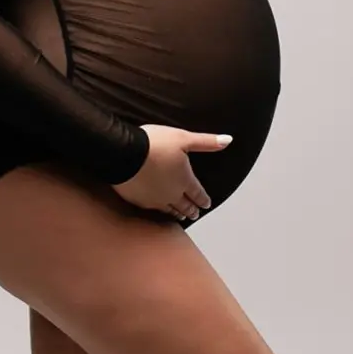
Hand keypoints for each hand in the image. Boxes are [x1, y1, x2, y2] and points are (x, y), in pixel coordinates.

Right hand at [111, 124, 232, 220]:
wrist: (124, 153)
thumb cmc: (155, 143)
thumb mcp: (183, 138)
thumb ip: (206, 142)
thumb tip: (228, 140)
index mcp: (184, 180)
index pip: (197, 193)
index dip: (203, 199)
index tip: (206, 204)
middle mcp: (172, 193)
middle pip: (185, 205)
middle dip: (192, 209)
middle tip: (195, 213)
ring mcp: (154, 199)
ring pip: (169, 210)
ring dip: (177, 213)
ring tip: (181, 215)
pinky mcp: (138, 200)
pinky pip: (153, 209)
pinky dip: (160, 211)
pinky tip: (159, 210)